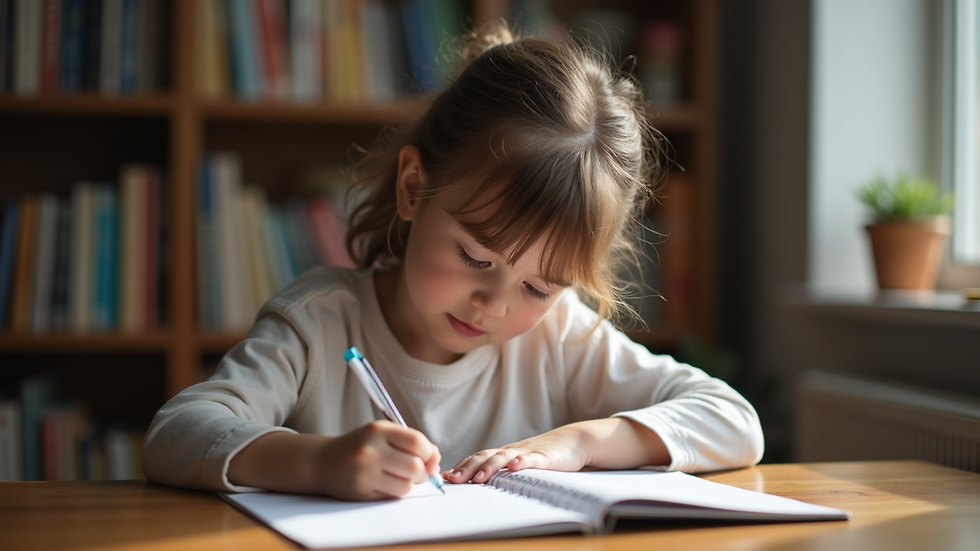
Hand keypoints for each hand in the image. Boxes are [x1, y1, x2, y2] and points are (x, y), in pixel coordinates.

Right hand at [316, 421, 441, 500]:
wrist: (322, 461)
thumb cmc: (359, 448)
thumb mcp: (381, 435)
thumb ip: (409, 443)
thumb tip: (436, 460)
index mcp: (379, 429)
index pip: (417, 442)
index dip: (430, 453)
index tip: (430, 459)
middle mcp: (371, 448)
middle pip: (415, 466)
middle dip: (422, 473)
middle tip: (416, 473)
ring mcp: (365, 470)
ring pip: (405, 485)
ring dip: (408, 485)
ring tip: (397, 478)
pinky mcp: (360, 489)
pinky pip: (391, 496)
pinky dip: (394, 492)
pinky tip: (383, 484)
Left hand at [443, 418, 669, 484]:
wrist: (573, 441)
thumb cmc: (544, 454)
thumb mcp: (520, 462)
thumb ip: (502, 469)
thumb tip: (478, 481)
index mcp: (505, 453)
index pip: (478, 458)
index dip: (462, 466)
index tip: (445, 477)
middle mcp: (512, 450)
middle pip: (486, 457)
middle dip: (468, 468)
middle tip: (454, 480)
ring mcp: (528, 452)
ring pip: (505, 458)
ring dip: (491, 467)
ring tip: (480, 477)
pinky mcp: (545, 456)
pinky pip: (532, 458)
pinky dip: (523, 462)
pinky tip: (516, 467)